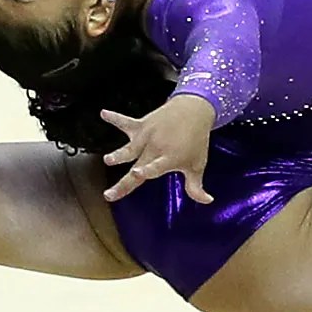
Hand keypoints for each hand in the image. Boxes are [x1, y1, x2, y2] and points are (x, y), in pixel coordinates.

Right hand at [100, 96, 216, 203]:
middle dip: (124, 181)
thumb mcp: (198, 165)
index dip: (147, 170)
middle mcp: (156, 148)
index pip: (156, 167)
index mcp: (169, 158)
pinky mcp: (141, 125)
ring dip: (118, 154)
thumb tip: (207, 201)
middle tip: (108, 194)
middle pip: (137, 166)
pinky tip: (104, 113)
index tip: (136, 173)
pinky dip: (114, 118)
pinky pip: (125, 122)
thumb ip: (196, 186)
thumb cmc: (196, 140)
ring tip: (107, 159)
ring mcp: (147, 136)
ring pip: (129, 148)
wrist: (194, 110)